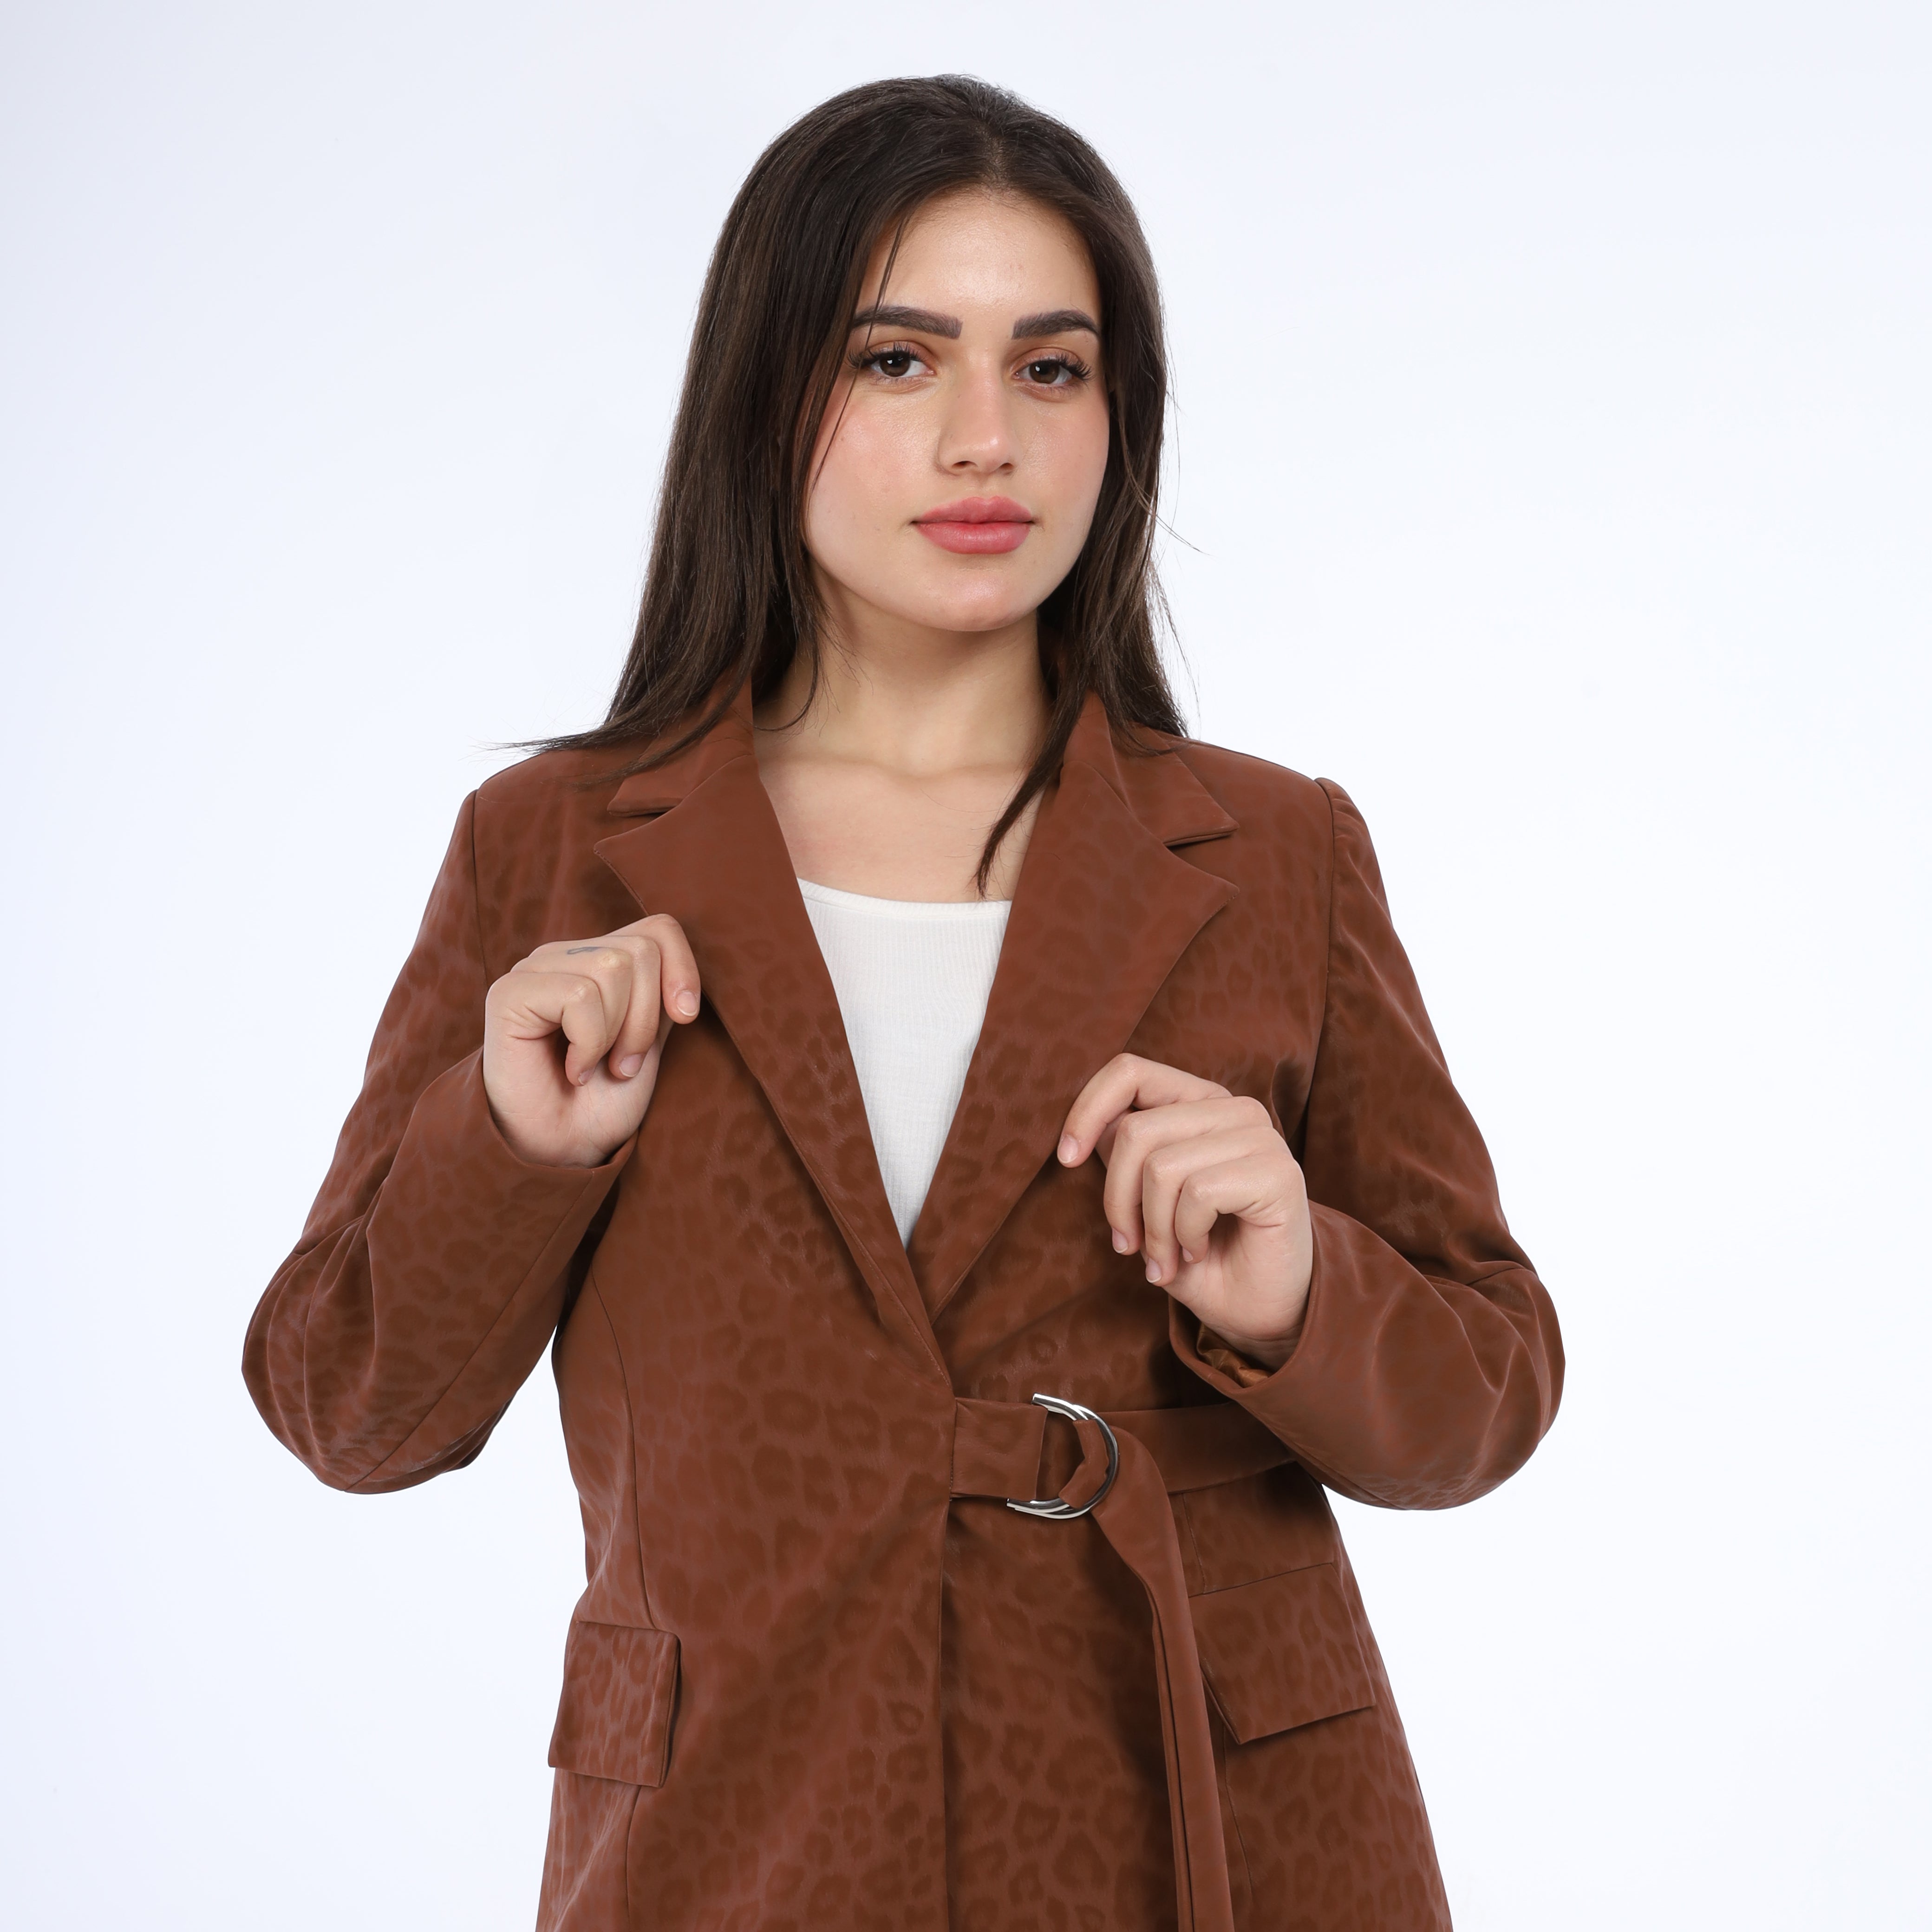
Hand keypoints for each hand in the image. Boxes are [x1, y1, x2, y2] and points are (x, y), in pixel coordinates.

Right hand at [482, 914, 700, 1167]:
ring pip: (613, 968)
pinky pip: (579, 995)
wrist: (562, 1150)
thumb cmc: (604, 1101)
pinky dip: (588, 1044)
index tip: (685, 1017)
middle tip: (622, 1063)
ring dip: (617, 1034)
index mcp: (599, 960)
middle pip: (641, 951)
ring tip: (596, 1067)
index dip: (682, 970)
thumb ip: (662, 997)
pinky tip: (574, 1069)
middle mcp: (565, 956)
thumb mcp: (650, 1042)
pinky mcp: (509, 992)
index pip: (658, 930)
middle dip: (646, 1019)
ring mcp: (534, 970)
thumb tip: (679, 970)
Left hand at [1058, 1054, 1312, 1370]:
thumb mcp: (1146, 1202)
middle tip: (1130, 1248)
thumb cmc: (1202, 1258)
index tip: (1066, 1158)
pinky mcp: (1278, 1174)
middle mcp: (1235, 1110)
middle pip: (1136, 1131)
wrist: (1261, 1312)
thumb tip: (1090, 1131)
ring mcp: (1262, 1138)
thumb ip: (1125, 1158)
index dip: (1087, 1109)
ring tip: (1166, 1260)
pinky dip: (1184, 1235)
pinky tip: (1198, 1252)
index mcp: (1201, 1104)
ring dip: (1153, 1230)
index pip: (1131, 1072)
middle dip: (1118, 1202)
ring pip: (1161, 1166)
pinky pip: (1197, 1194)